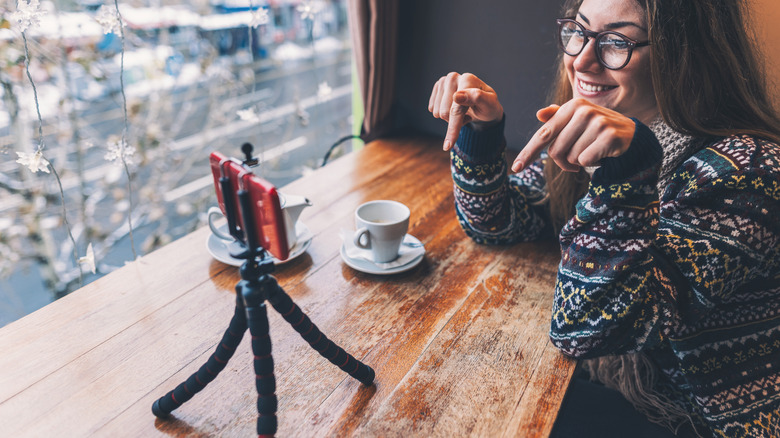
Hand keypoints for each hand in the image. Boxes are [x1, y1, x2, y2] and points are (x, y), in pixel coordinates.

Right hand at [428, 72, 503, 150]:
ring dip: (451, 118)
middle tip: (468, 114)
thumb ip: (476, 98)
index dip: (454, 127)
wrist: (483, 104)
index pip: (456, 108)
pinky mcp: (437, 88)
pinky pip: (433, 109)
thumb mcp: (489, 105)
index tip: (448, 145)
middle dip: (456, 120)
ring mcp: (443, 82)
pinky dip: (444, 114)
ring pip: (438, 112)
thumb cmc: (488, 106)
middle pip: (444, 112)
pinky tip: (454, 107)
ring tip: (463, 111)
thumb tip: (456, 96)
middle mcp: (453, 77)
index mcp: (468, 79)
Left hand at [511, 99, 635, 172]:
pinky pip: (585, 161)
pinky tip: (601, 154)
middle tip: (576, 159)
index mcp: (571, 106)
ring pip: (571, 157)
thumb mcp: (577, 121)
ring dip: (579, 162)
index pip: (543, 134)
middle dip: (563, 161)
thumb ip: (558, 117)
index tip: (516, 168)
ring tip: (592, 151)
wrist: (631, 135)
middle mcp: (583, 110)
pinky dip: (591, 163)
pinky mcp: (608, 136)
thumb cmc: (597, 129)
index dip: (528, 153)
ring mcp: (597, 122)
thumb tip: (539, 114)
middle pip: (555, 151)